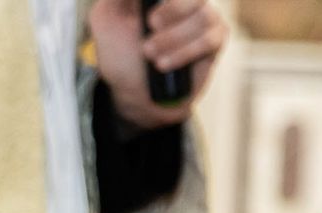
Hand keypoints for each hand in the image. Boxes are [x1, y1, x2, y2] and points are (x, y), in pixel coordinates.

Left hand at [89, 0, 226, 128]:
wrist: (134, 94)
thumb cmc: (121, 56)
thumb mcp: (107, 20)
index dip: (170, 4)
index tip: (151, 19)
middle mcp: (186, 0)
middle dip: (172, 10)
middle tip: (150, 25)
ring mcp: (203, 16)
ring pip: (202, 16)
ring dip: (174, 37)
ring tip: (151, 55)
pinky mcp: (214, 40)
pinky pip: (210, 39)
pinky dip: (185, 52)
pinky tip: (164, 64)